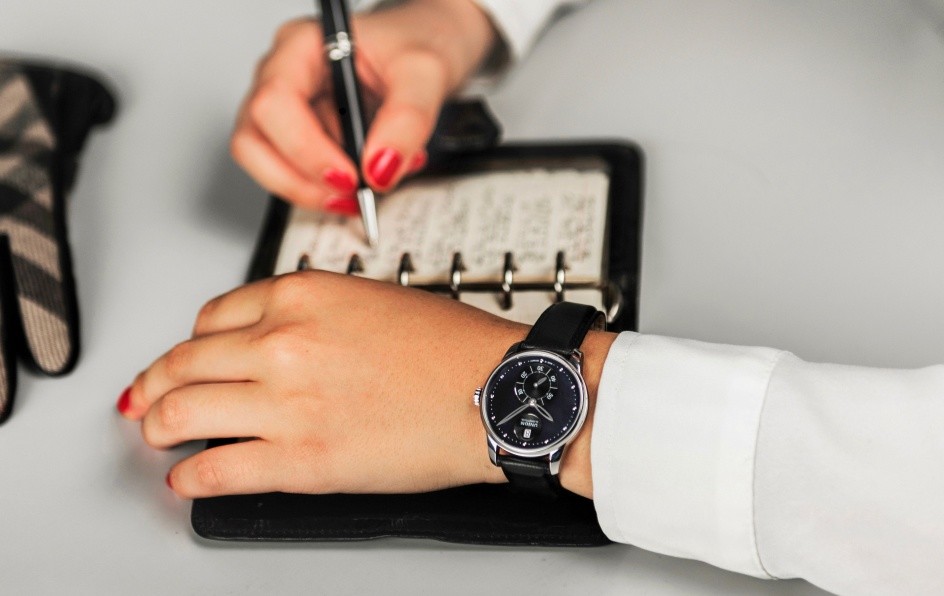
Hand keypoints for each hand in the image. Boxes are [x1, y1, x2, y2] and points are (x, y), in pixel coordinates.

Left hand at [117, 272, 614, 498]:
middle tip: (150, 395)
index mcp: (301, 295)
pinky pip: (215, 469)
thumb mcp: (373, 299)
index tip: (190, 354)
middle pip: (184, 361)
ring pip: (182, 412)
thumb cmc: (452, 348)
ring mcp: (284, 402)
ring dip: (159, 425)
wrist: (495, 392)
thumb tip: (276, 336)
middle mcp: (282, 342)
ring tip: (157, 434)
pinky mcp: (298, 459)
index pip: (212, 316)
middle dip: (158, 382)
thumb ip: (314, 312)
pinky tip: (187, 478)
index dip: (193, 342)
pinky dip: (189, 477)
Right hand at [231, 0, 495, 214]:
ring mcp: (288, 108)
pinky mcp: (302, 135)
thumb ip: (407, 120)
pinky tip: (370, 175)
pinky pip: (299, 173)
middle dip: (300, 181)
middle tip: (351, 196)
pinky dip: (331, 188)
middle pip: (254, 141)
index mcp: (301, 46)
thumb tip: (380, 169)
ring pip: (268, 164)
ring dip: (314, 190)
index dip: (305, 149)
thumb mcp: (425, 73)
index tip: (349, 176)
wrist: (431, 45)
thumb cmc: (420, 40)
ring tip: (367, 188)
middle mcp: (283, 75)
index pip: (274, 103)